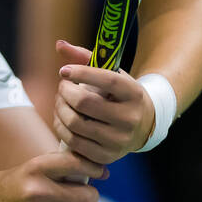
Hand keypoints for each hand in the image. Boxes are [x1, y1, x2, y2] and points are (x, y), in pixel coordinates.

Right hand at [0, 149, 108, 201]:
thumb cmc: (22, 182)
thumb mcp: (37, 166)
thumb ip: (66, 165)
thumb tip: (105, 173)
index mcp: (36, 167)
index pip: (76, 164)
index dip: (94, 168)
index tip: (99, 173)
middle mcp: (36, 191)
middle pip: (85, 197)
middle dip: (91, 197)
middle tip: (87, 197)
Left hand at [51, 40, 156, 163]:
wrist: (142, 125)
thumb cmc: (119, 94)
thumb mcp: (111, 73)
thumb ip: (85, 58)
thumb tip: (59, 44)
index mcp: (134, 94)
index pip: (107, 80)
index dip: (82, 73)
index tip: (64, 70)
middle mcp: (130, 118)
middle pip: (85, 102)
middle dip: (65, 92)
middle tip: (62, 87)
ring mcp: (119, 140)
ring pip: (75, 123)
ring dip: (60, 109)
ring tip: (60, 101)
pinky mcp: (107, 157)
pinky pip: (73, 143)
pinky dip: (61, 128)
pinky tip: (62, 118)